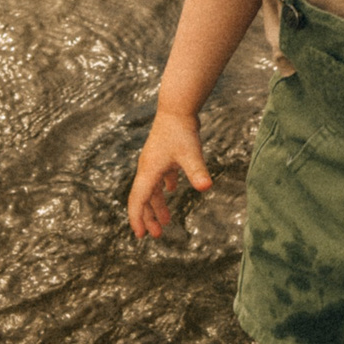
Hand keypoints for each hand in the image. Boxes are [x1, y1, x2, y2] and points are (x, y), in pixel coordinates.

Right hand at [127, 111, 213, 239]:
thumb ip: (197, 171)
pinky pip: (160, 176)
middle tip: (156, 236)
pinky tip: (173, 190)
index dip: (138, 219)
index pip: (138, 200)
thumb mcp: (191, 154)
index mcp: (149, 171)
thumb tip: (206, 187)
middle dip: (148, 218)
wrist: (177, 108)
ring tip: (166, 221)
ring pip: (152, 189)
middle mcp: (148, 168)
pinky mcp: (163, 155)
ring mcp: (154, 161)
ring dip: (157, 205)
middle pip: (143, 198)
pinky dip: (164, 187)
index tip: (141, 236)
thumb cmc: (182, 130)